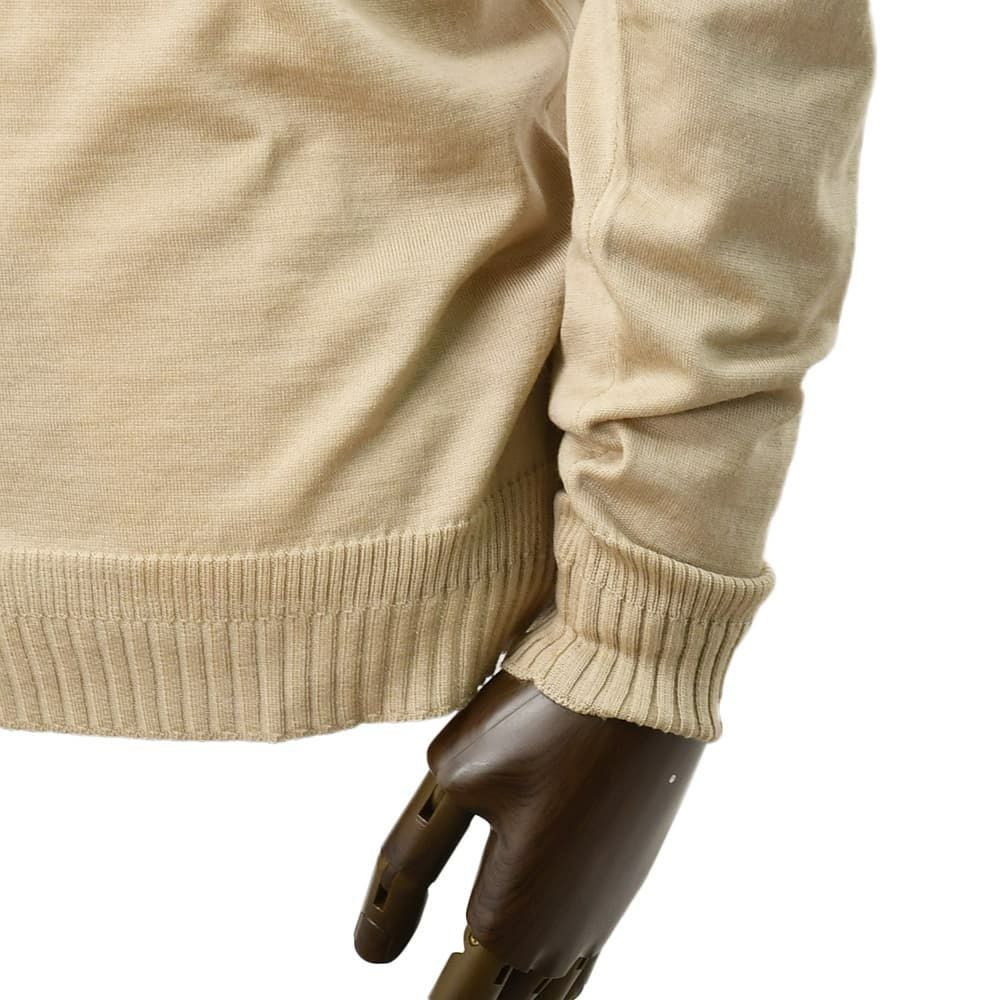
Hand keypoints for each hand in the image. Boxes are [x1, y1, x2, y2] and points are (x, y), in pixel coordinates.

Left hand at [354, 668, 703, 996]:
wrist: (640, 680)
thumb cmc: (542, 720)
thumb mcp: (453, 779)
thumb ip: (407, 868)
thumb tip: (370, 951)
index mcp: (512, 916)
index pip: (457, 997)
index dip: (437, 998)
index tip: (413, 985)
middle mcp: (563, 932)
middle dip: (468, 995)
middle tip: (443, 986)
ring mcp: (602, 909)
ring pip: (547, 988)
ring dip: (509, 993)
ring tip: (478, 985)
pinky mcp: (625, 879)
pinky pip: (582, 958)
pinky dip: (549, 975)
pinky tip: (537, 967)